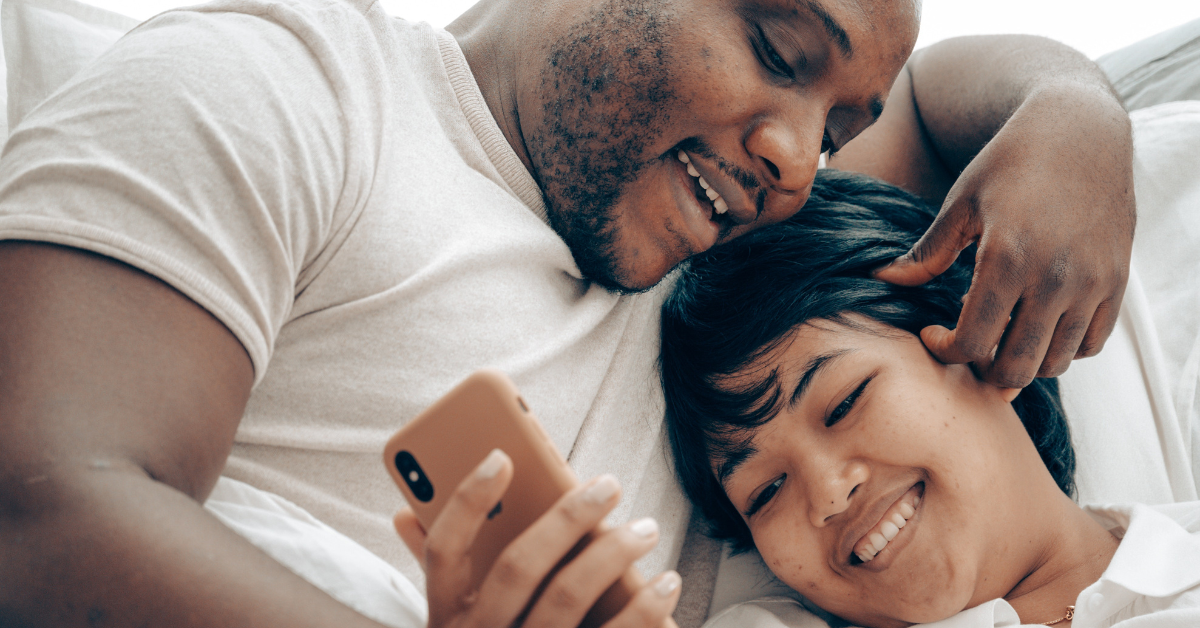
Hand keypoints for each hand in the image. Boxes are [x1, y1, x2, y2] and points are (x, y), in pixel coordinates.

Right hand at [394, 450, 681, 627]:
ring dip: (613, 556)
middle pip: (518, 566)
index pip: (444, 551)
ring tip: (646, 529)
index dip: (466, 499)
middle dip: (567, 517)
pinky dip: (643, 612)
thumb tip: (403, 511)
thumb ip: (436, 571)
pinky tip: (666, 585)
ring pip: (567, 600)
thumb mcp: (454, 625)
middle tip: (609, 484)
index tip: (503, 455)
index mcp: (446, 620)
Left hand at [875, 83, 1134, 387]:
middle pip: (1016, 367)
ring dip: (1021, 361)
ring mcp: (1092, 283)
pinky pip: (1089, 344)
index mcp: (1008, 258)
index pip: (973, 342)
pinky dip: (1061, 348)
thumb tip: (882, 280)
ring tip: (999, 333)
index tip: (932, 333)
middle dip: (983, 370)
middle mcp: (1056, 277)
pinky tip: (1035, 325)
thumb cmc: (1011, 162)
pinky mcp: (1116, 282)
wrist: (1080, 131)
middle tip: (966, 346)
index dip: (945, 349)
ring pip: (1055, 363)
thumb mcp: (961, 203)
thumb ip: (927, 253)